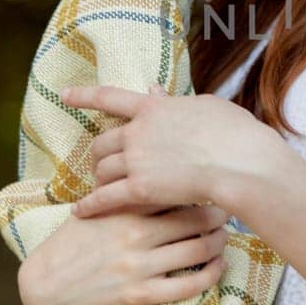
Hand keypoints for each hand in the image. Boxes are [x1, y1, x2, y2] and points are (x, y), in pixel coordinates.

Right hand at [17, 201, 230, 304]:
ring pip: (197, 249)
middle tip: (227, 211)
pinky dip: (211, 274)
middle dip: (217, 215)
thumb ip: (124, 192)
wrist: (49, 286)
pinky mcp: (141, 293)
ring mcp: (139, 265)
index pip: (173, 190)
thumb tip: (158, 170)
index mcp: (124, 208)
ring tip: (224, 236)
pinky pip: (189, 284)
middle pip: (195, 219)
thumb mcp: (96, 208)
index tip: (212, 185)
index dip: (199, 187)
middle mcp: (135, 234)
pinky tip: (219, 266)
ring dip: (218, 242)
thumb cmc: (75, 242)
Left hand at [59, 82, 276, 218]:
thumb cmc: (233, 131)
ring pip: (103, 170)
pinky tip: (81, 212)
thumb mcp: (204, 106)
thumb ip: (173, 102)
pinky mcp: (141, 189)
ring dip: (99, 180)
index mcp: (152, 108)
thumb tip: (156, 92)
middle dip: (99, 156)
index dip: (84, 96)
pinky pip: (105, 197)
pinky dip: (90, 204)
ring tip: (100, 190)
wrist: (240, 161)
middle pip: (102, 143)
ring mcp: (137, 160)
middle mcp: (138, 132)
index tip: (64, 95)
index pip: (110, 97)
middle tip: (102, 167)